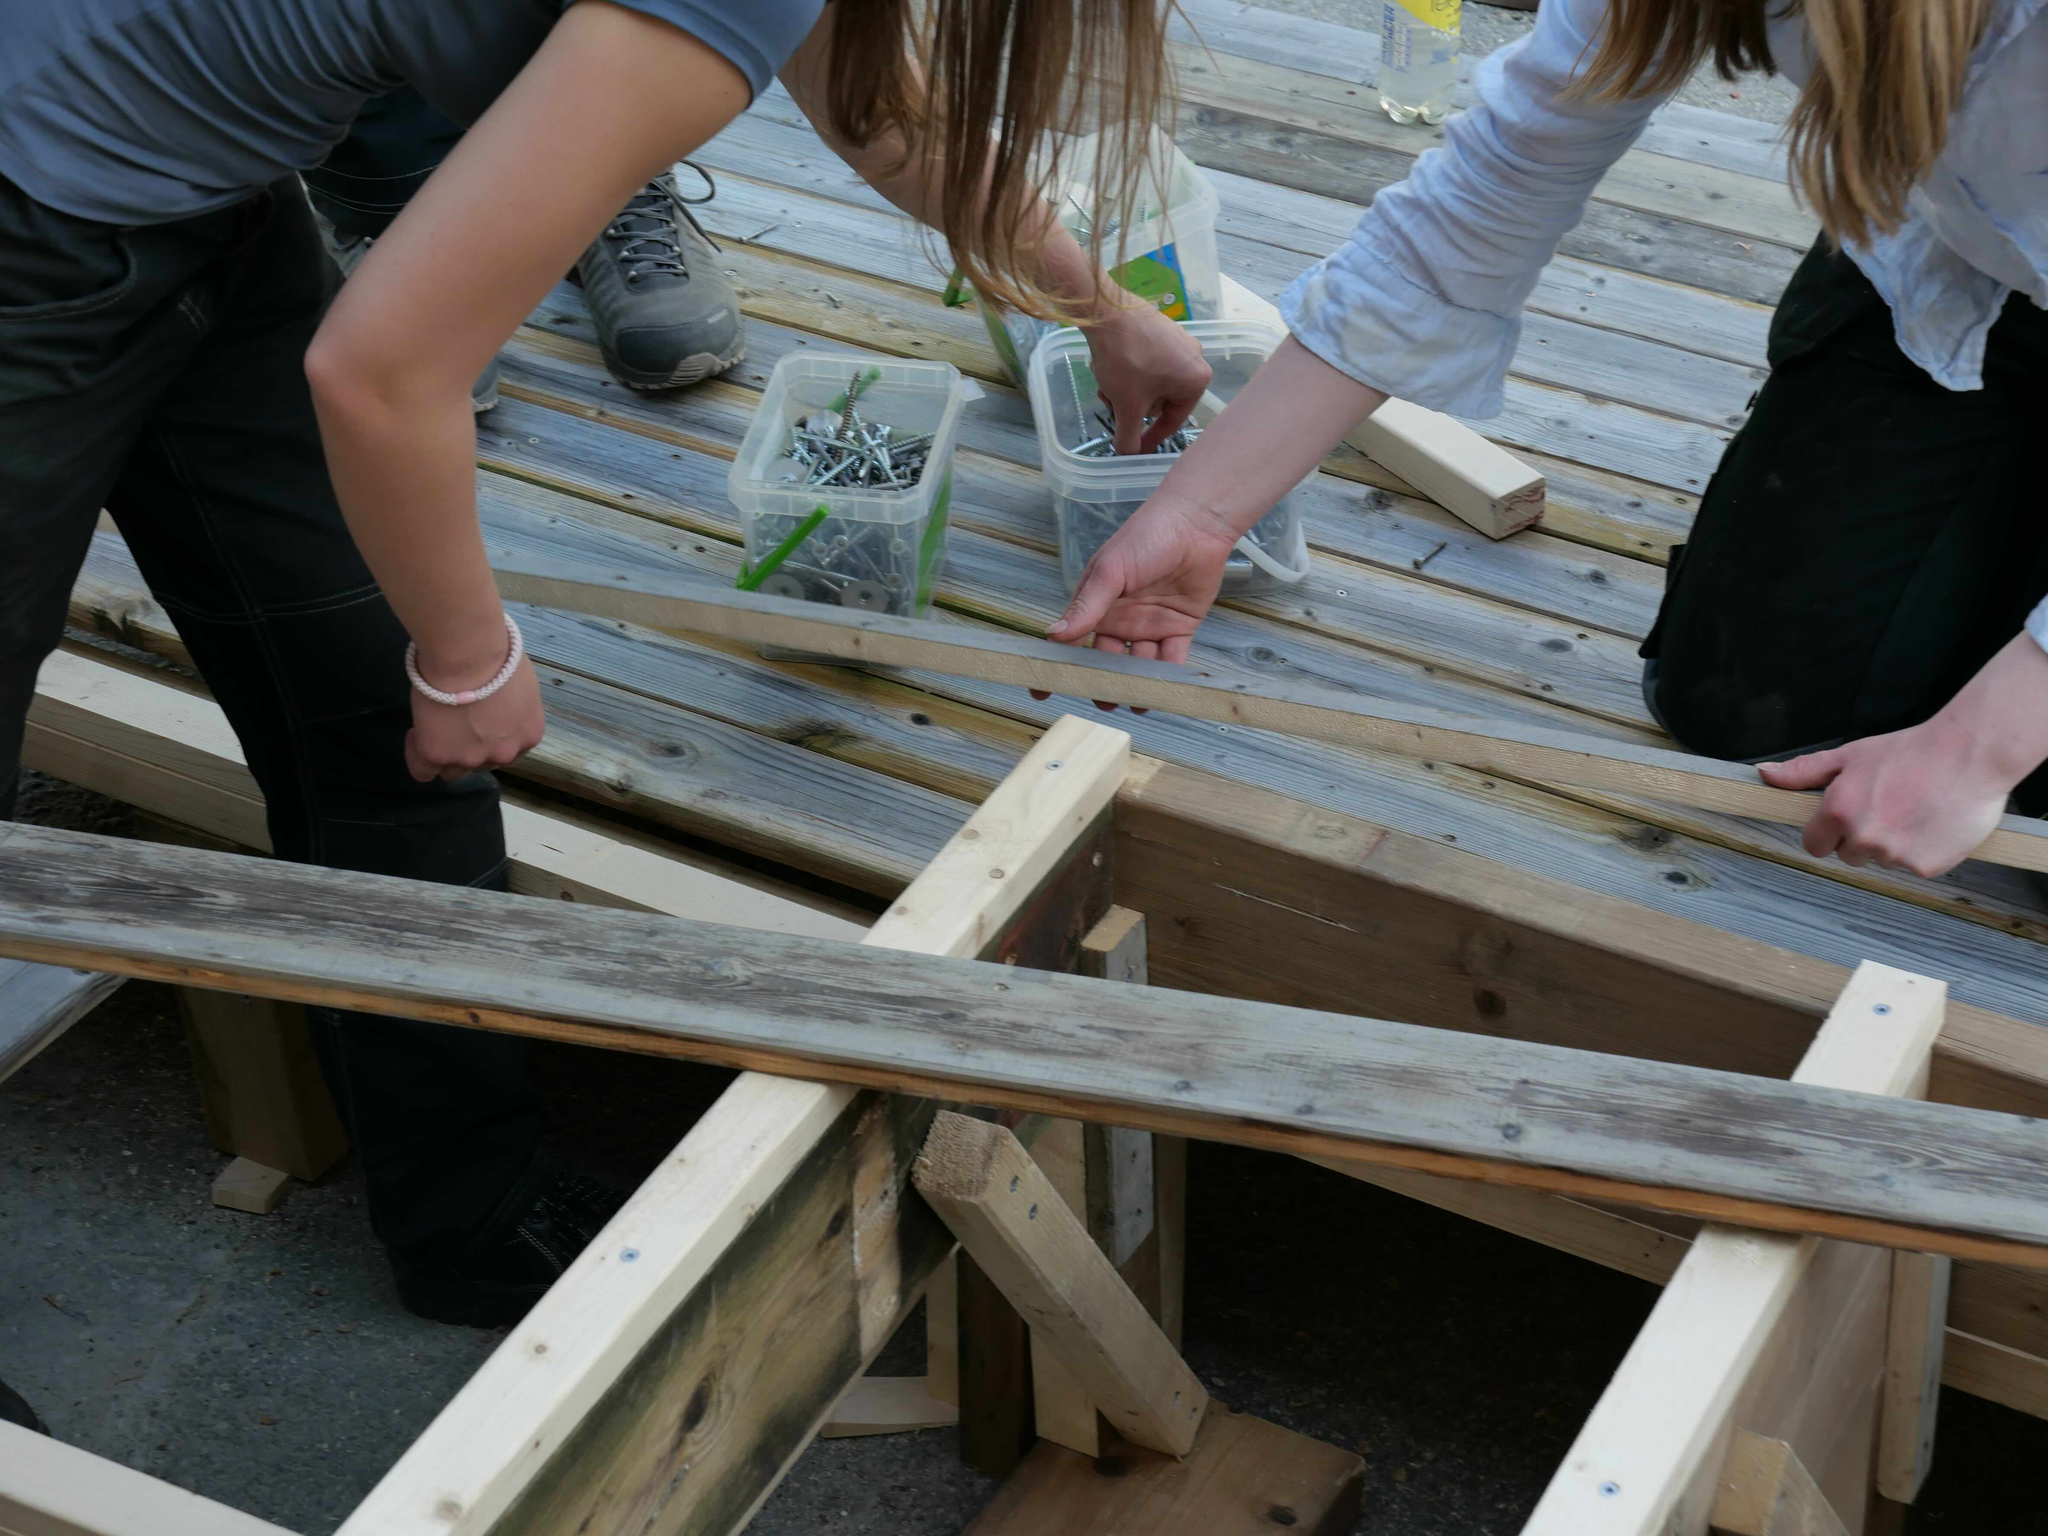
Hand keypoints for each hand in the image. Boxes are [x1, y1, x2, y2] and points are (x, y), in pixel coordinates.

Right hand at [403, 653, 546, 782]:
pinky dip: (418, 757)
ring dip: (446, 755)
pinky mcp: (439, 755)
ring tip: (433, 727)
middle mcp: (503, 754)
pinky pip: (423, 771)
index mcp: (528, 736)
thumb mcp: (522, 685)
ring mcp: (471, 758)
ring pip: (454, 771)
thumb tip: (500, 705)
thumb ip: (513, 707)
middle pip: (483, 764)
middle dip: (470, 747)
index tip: (477, 720)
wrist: (469, 656)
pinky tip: (417, 736)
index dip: (490, 737)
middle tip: (455, 722)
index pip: (508, 750)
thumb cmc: (497, 656)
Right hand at [1040, 493, 1237, 709]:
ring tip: (1137, 698)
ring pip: (1139, 667)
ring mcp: (1149, 626)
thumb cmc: (1146, 537)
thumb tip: (1054, 635)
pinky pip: (1172, 659)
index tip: (1042, 689)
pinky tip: (1166, 687)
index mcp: (1097, 605)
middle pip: (1106, 662)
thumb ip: (1087, 606)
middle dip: (1104, 683)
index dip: (1059, 665)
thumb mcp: (1110, 571)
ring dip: (1138, 684)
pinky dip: (1169, 675)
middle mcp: (1120, 620)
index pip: (1071, 640)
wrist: (1196, 524)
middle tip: (1103, 700)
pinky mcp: (1179, 628)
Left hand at [1083, 304, 1212, 453]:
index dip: (1151, 438)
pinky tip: (1109, 366)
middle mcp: (1195, 358)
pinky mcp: (1160, 328)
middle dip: (1133, 406)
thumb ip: (1130, 437)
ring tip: (1105, 384)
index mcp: (1197, 380)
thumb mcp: (1127, 407)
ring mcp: (1179, 340)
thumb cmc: (1126, 362)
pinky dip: (1129, 370)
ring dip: (1127, 390)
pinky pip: (1148, 361)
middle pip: (1161, 400)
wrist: (1106, 312)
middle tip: (1111, 404)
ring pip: (1150, 382)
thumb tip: (1129, 454)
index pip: (1173, 420)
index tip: (1137, 449)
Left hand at [1759, 717, 2011, 877]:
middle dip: (1862, 836)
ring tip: (1915, 810)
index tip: (1845, 820)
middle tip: (1889, 806)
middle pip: (1848, 855)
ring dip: (1893, 843)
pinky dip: (1923, 851)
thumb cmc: (1910, 751)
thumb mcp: (1851, 755)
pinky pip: (1914, 867)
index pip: (1815, 845)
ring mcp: (1895, 855)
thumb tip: (1765, 774)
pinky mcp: (1926, 866)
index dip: (1828, 832)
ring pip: (1881, 861)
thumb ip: (1805, 771)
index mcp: (1838, 811)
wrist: (1971, 754)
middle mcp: (1863, 837)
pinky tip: (1934, 822)